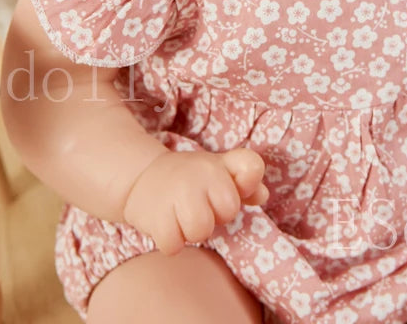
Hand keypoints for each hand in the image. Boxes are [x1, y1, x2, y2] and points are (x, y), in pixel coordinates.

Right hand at [123, 147, 269, 254]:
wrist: (144, 178)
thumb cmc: (192, 181)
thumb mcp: (221, 172)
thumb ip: (246, 180)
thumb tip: (262, 195)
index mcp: (218, 162)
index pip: (252, 168)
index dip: (245, 185)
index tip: (229, 188)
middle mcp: (199, 172)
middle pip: (228, 213)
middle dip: (216, 216)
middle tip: (199, 206)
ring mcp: (176, 192)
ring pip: (200, 231)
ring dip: (192, 231)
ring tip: (182, 216)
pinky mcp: (154, 215)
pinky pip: (173, 245)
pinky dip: (170, 241)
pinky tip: (167, 224)